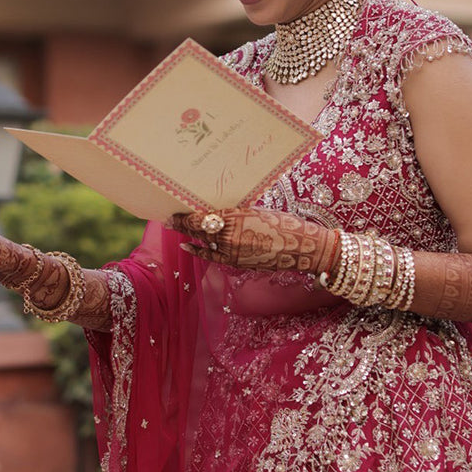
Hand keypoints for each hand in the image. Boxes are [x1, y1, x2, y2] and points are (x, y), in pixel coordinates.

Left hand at [172, 208, 338, 275]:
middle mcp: (232, 234)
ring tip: (174, 227)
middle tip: (168, 218)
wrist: (302, 248)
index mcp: (237, 217)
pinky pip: (212, 256)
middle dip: (182, 223)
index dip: (187, 215)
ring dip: (188, 234)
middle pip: (199, 229)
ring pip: (204, 241)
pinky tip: (186, 247)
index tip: (175, 209)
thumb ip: (235, 213)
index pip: (204, 217)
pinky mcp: (237, 262)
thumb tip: (215, 212)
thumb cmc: (283, 223)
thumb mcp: (256, 211)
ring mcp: (233, 250)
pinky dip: (198, 251)